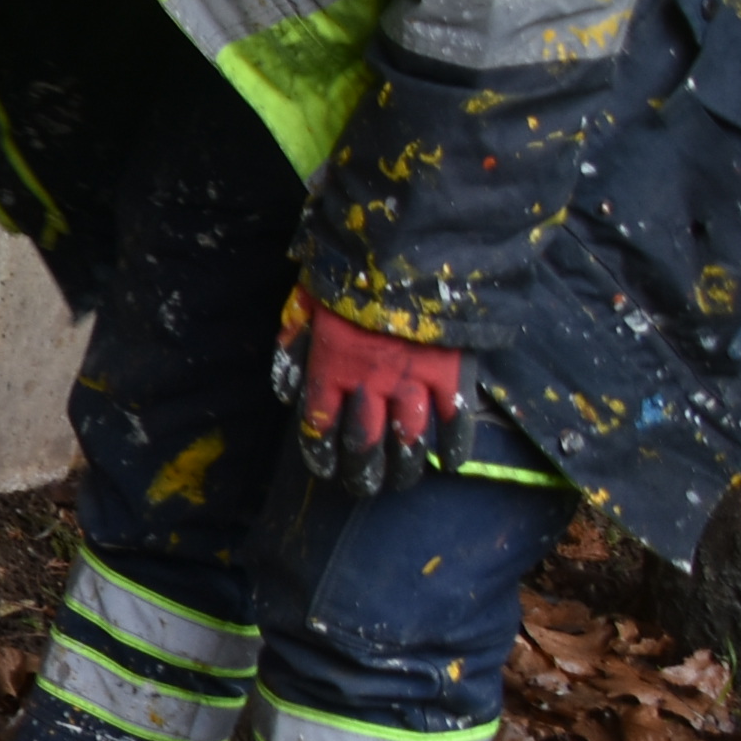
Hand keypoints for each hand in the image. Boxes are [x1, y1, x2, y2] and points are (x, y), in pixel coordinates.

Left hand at [276, 288, 467, 492]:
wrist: (410, 252)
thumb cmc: (351, 272)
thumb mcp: (306, 300)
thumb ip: (293, 342)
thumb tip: (286, 389)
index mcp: (330, 368)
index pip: (318, 425)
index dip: (320, 453)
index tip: (325, 470)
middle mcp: (369, 385)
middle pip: (362, 444)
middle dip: (360, 472)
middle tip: (362, 487)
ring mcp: (414, 383)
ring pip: (407, 442)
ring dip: (402, 468)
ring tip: (399, 482)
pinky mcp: (453, 375)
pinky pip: (455, 422)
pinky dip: (452, 447)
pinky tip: (449, 464)